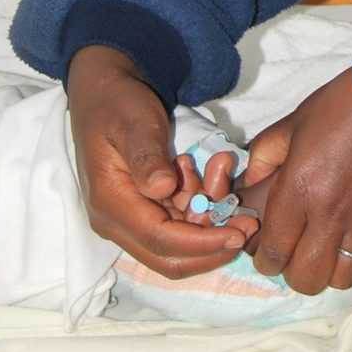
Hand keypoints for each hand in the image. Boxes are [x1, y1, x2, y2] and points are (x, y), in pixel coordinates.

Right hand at [66, 46, 257, 278]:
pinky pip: (177, 224)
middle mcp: (114, 221)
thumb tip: (161, 189)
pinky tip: (201, 171)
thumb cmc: (117, 103)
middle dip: (212, 245)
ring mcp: (128, 220)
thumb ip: (147, 155)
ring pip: (178, 243)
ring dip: (208, 216)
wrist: (103, 93)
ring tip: (218, 167)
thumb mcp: (134, 122)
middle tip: (248, 222)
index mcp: (110, 202)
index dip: (202, 243)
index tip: (239, 233)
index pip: (160, 240)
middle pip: (169, 258)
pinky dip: (198, 204)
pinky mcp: (142, 212)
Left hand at [240, 66, 351, 294]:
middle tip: (295, 255)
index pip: (274, 253)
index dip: (266, 261)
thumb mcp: (291, 124)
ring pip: (341, 278)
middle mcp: (328, 214)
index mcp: (297, 190)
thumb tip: (249, 183)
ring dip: (329, 271)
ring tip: (326, 252)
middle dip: (294, 274)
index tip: (268, 253)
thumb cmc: (341, 108)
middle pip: (306, 278)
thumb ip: (263, 157)